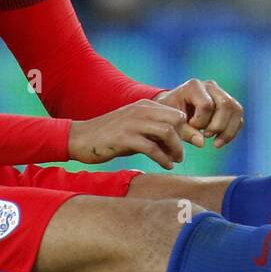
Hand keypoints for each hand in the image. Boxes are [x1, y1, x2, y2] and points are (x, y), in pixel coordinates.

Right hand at [67, 99, 204, 169]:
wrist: (80, 138)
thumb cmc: (110, 137)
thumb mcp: (134, 129)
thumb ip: (154, 132)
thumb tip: (177, 144)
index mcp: (144, 106)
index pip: (176, 113)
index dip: (186, 130)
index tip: (190, 144)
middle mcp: (140, 110)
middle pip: (175, 119)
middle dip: (185, 138)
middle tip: (182, 154)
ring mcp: (132, 123)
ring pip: (167, 132)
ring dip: (175, 149)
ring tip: (176, 160)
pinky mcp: (124, 138)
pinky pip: (152, 148)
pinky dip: (163, 158)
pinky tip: (166, 165)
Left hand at [154, 79, 244, 149]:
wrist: (171, 108)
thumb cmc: (169, 115)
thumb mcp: (171, 122)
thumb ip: (185, 132)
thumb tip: (202, 143)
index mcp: (193, 86)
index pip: (206, 104)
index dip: (201, 121)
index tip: (191, 127)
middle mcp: (210, 86)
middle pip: (225, 104)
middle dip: (218, 125)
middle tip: (206, 136)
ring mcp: (221, 93)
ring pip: (235, 109)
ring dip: (228, 130)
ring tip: (216, 143)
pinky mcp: (228, 103)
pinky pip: (238, 116)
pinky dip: (232, 131)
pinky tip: (220, 141)